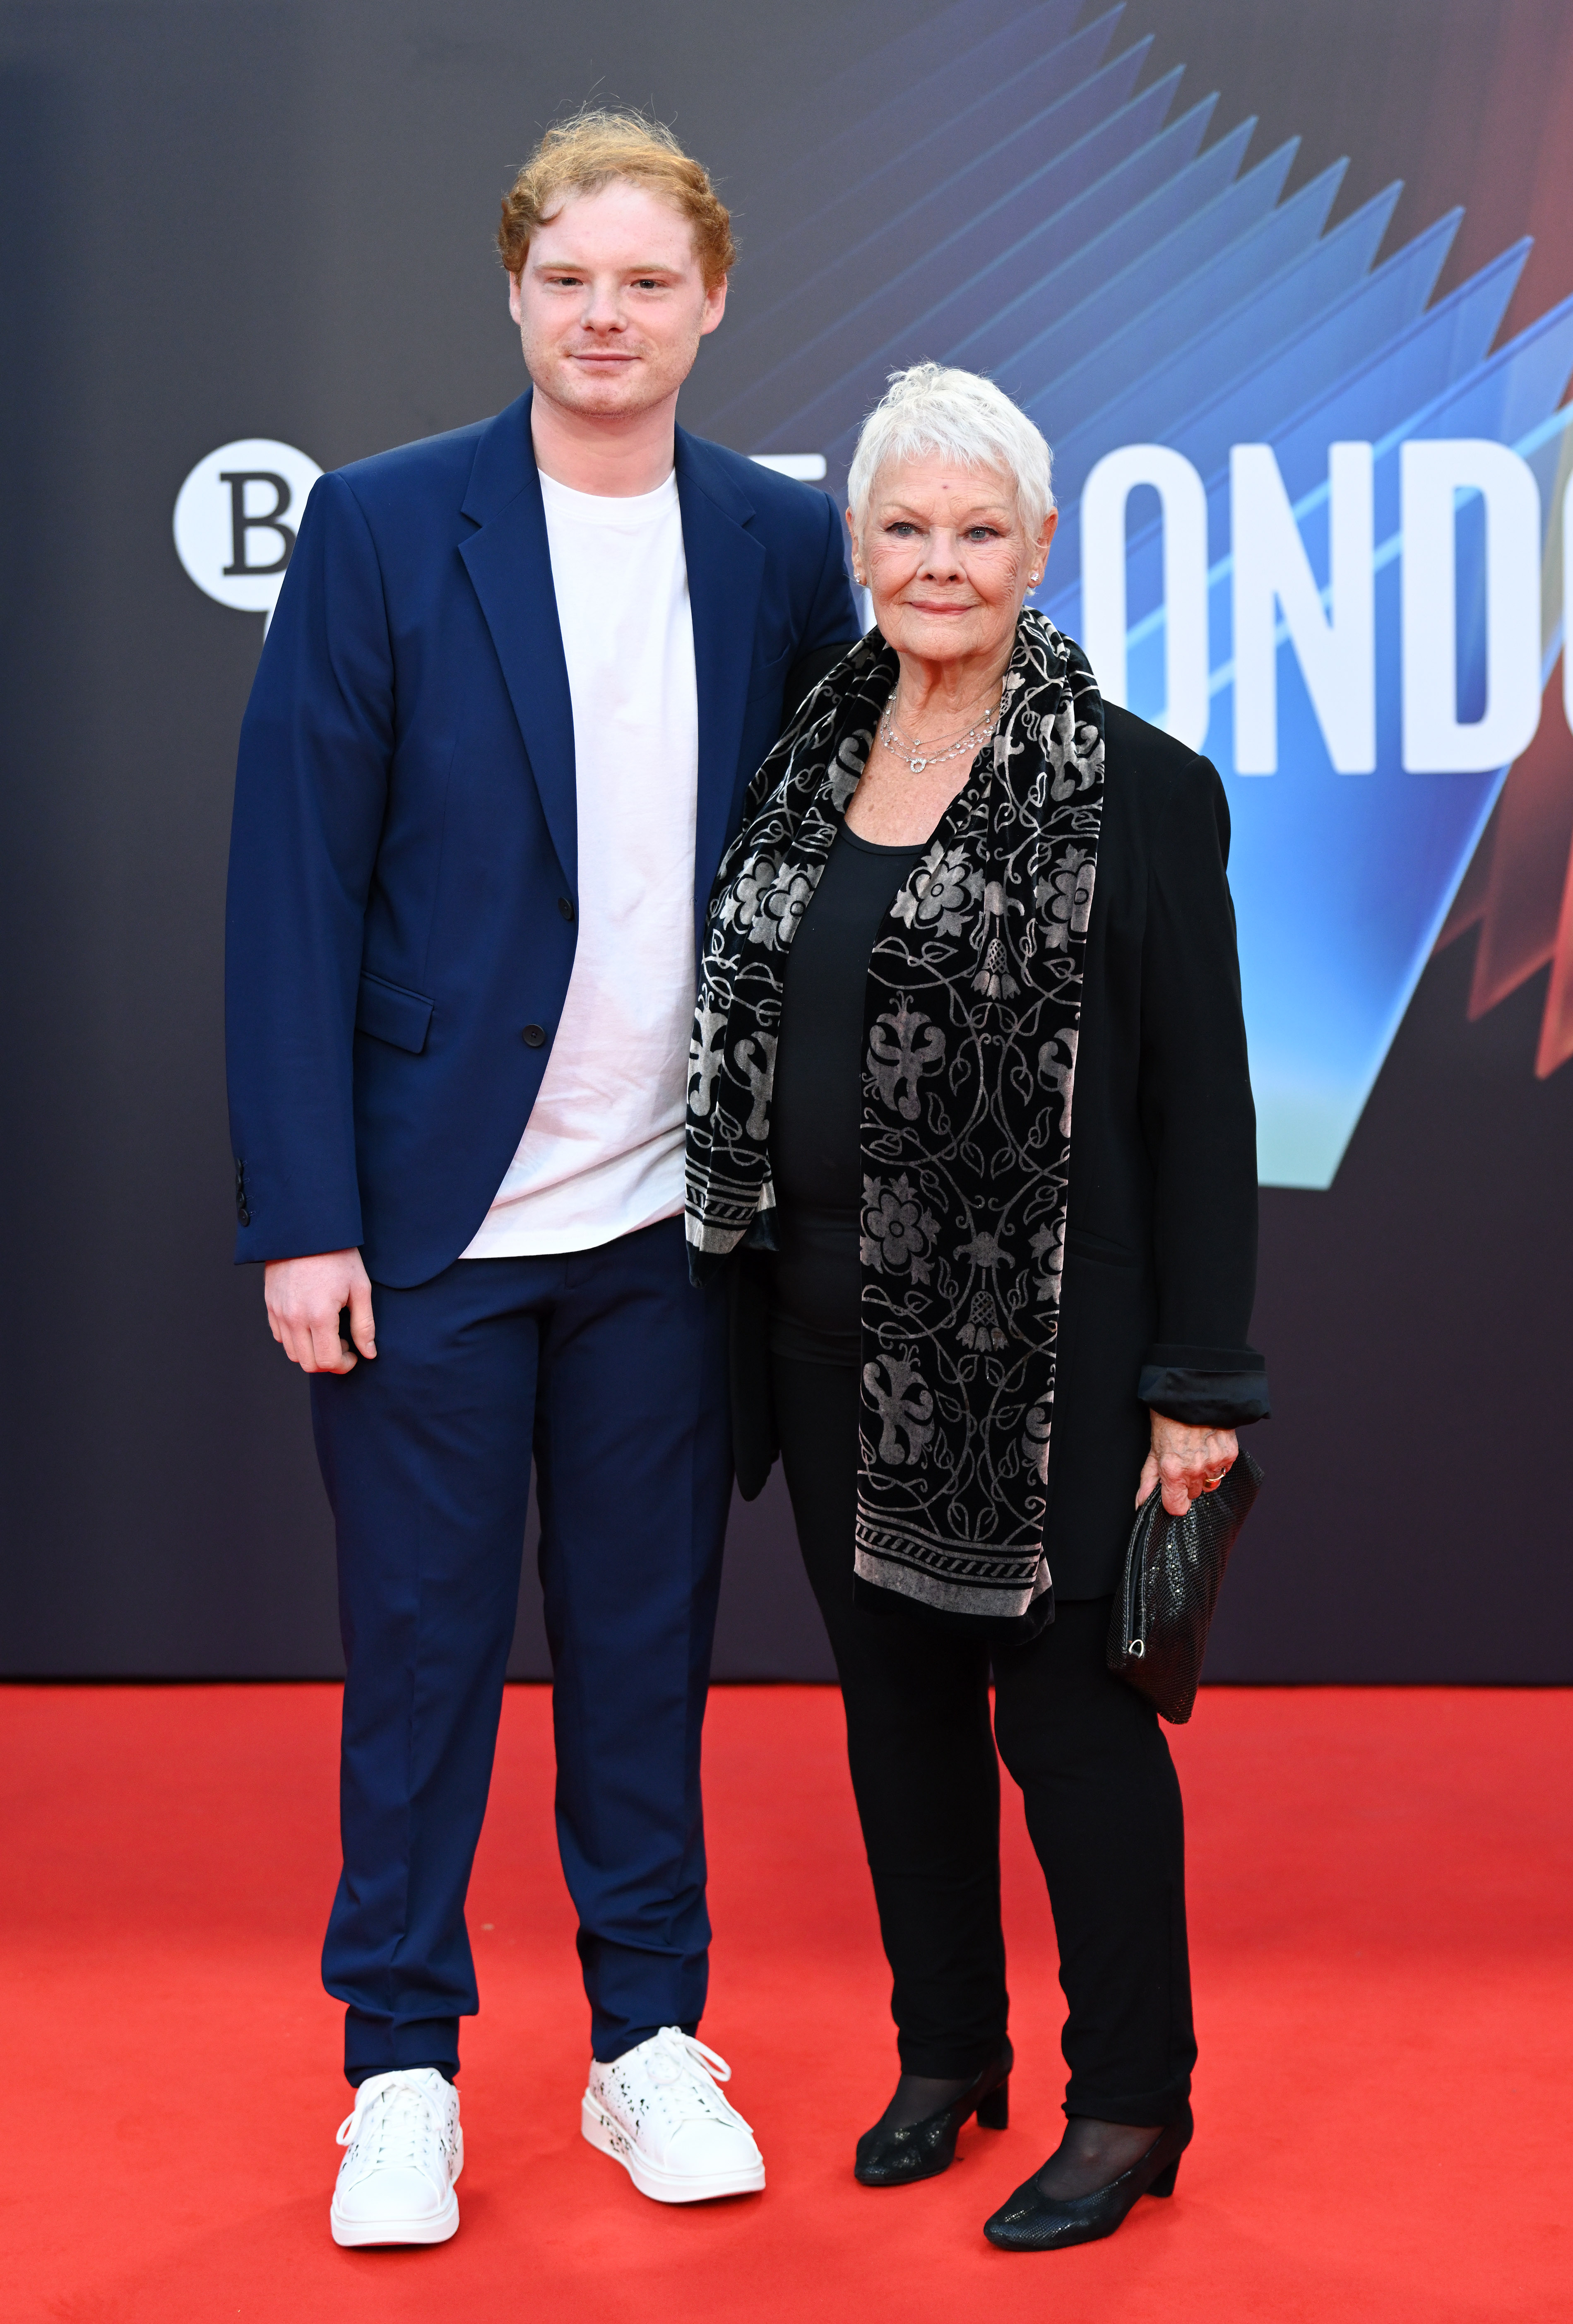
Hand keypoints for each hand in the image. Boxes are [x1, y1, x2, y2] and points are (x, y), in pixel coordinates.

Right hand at [264, 1249, 375, 1374]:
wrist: (307, 1230)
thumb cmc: (338, 1256)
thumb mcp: (360, 1289)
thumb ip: (364, 1325)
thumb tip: (368, 1353)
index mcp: (318, 1315)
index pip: (327, 1361)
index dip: (344, 1365)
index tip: (354, 1355)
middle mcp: (293, 1318)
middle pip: (308, 1363)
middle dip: (329, 1362)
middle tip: (343, 1343)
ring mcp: (278, 1312)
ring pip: (292, 1353)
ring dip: (312, 1352)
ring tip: (328, 1332)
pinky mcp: (270, 1305)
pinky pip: (280, 1336)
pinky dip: (296, 1339)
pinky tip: (311, 1323)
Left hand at [1136, 1412, 1237, 1515]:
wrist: (1190, 1394)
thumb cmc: (1168, 1419)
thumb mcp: (1154, 1449)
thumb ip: (1149, 1479)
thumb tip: (1142, 1501)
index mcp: (1173, 1471)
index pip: (1177, 1507)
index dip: (1174, 1502)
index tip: (1174, 1494)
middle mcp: (1195, 1470)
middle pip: (1193, 1494)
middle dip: (1188, 1482)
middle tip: (1183, 1461)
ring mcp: (1214, 1462)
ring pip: (1211, 1484)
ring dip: (1204, 1474)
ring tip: (1197, 1453)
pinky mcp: (1229, 1454)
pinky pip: (1224, 1469)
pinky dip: (1217, 1462)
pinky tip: (1209, 1445)